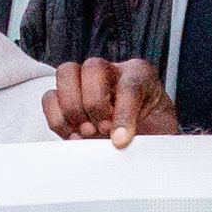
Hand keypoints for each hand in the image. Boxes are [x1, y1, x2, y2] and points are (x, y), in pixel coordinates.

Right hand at [47, 56, 170, 142]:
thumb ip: (151, 134)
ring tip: (87, 134)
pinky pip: (49, 98)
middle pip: (93, 67)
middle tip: (102, 131)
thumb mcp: (162, 133)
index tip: (121, 140)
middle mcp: (111, 72)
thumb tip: (124, 142)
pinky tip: (75, 138)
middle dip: (94, 104)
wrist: (142, 144)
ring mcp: (85, 83)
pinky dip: (58, 120)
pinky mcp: (65, 99)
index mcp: (140, 75)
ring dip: (73, 108)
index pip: (128, 85)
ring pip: (66, 73)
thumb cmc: (154, 135)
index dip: (123, 114)